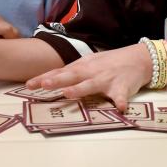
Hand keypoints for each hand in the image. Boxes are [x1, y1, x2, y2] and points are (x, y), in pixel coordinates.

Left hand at [25, 44, 151, 111]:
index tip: (28, 84)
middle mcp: (91, 72)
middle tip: (42, 84)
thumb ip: (71, 72)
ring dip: (79, 89)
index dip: (44, 78)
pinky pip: (121, 97)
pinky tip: (120, 108)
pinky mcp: (122, 87)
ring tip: (68, 93)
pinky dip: (121, 102)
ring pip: (91, 85)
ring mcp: (106, 79)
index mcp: (82, 67)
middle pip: (70, 76)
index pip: (59, 72)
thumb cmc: (108, 63)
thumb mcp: (88, 64)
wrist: (138, 58)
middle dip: (56, 80)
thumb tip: (48, 79)